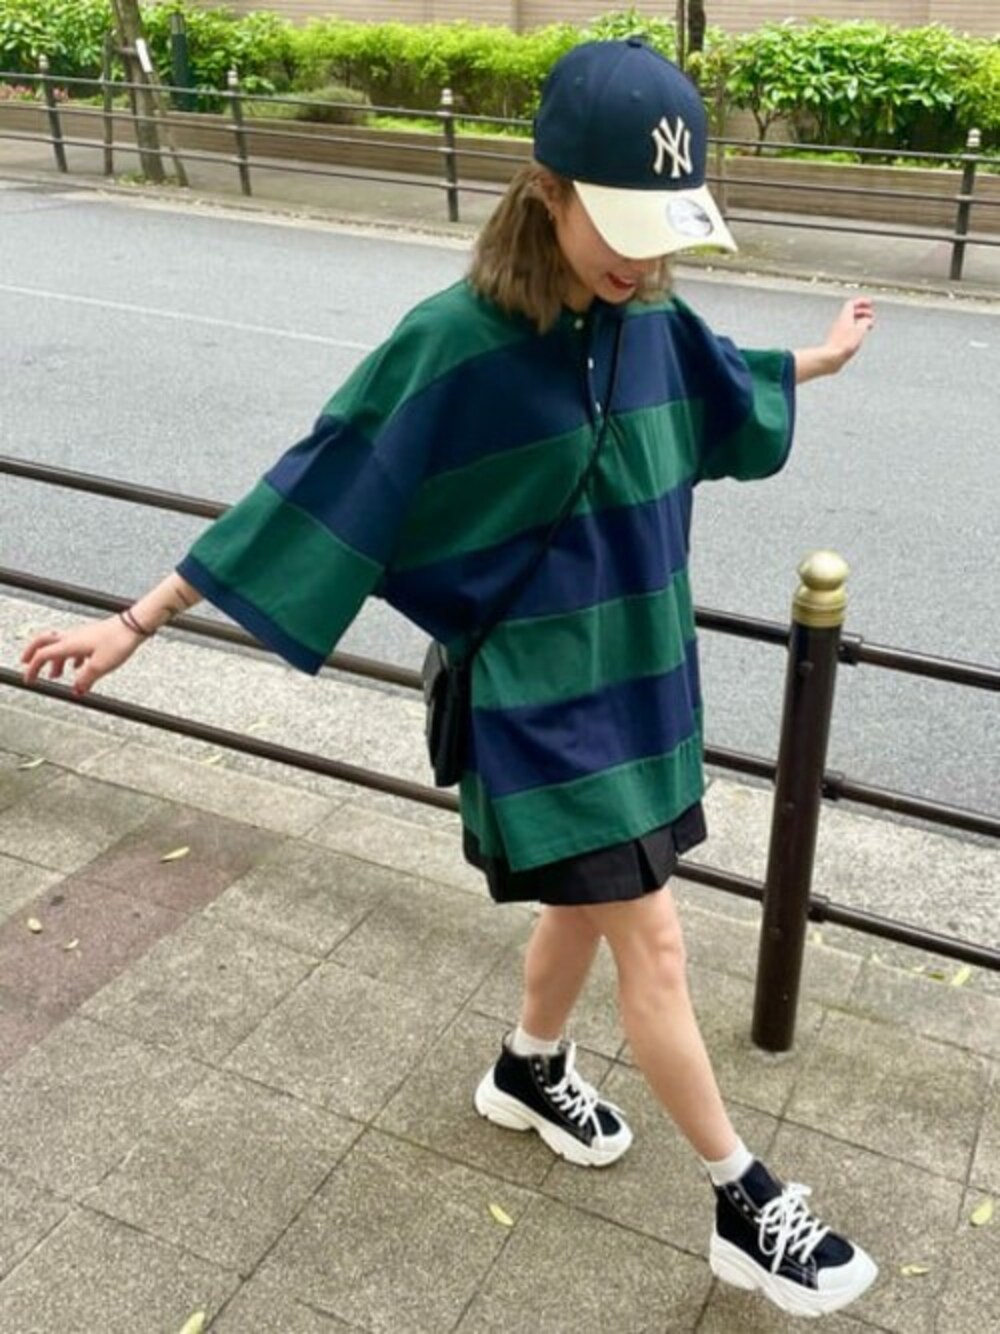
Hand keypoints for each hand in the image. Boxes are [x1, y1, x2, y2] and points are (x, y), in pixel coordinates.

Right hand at [20, 616, 144, 697]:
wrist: (135, 626)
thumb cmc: (119, 641)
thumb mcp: (100, 666)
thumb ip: (85, 680)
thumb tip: (77, 689)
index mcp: (69, 644)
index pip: (42, 655)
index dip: (33, 668)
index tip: (30, 680)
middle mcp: (72, 637)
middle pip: (44, 642)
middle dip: (33, 654)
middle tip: (27, 665)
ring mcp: (83, 635)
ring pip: (61, 646)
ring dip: (55, 661)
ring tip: (57, 675)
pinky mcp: (94, 636)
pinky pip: (76, 647)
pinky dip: (72, 658)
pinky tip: (79, 666)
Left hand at [823, 296, 874, 370]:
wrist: (832, 357)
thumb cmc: (845, 344)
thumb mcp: (860, 330)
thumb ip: (865, 322)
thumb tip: (867, 320)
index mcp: (845, 316)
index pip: (852, 303)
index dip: (862, 302)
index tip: (870, 303)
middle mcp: (840, 322)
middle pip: (851, 312)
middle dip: (863, 311)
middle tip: (871, 315)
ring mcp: (838, 330)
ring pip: (850, 321)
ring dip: (860, 321)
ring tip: (868, 326)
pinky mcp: (837, 339)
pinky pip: (847, 330)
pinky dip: (856, 329)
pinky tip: (860, 336)